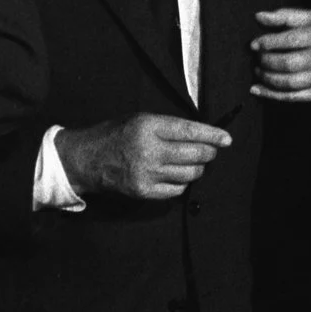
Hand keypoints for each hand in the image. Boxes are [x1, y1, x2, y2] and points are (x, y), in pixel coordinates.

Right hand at [55, 115, 233, 200]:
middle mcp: (149, 151)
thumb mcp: (141, 120)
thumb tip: (205, 134)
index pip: (190, 131)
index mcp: (148, 127)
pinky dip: (183, 183)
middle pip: (196, 154)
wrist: (84, 160)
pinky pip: (177, 190)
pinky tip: (176, 175)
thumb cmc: (116, 135)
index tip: (227, 139)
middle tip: (210, 151)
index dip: (213, 135)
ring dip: (198, 168)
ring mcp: (146, 173)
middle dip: (209, 152)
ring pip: (191, 174)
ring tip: (192, 162)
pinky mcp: (143, 191)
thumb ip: (170, 127)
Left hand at [250, 8, 310, 102]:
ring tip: (259, 70)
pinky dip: (271, 94)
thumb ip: (286, 16)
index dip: (268, 43)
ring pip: (288, 83)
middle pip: (288, 63)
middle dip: (266, 61)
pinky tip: (258, 88)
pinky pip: (293, 97)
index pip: (291, 40)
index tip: (254, 44)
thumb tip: (259, 17)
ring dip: (267, 78)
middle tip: (257, 57)